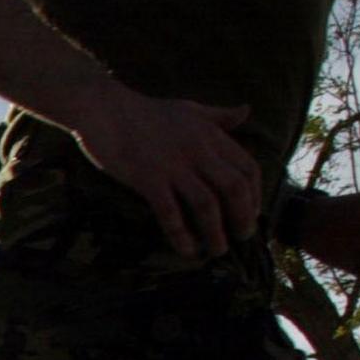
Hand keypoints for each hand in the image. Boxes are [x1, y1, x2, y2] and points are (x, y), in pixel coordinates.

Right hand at [71, 89, 259, 259]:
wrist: (104, 108)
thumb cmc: (145, 110)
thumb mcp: (189, 109)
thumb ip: (219, 116)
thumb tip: (247, 110)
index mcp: (211, 135)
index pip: (247, 168)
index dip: (256, 195)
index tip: (252, 215)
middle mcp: (197, 151)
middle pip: (233, 189)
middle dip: (243, 218)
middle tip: (240, 238)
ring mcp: (172, 166)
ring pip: (206, 205)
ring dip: (215, 233)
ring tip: (216, 250)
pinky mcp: (147, 179)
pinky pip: (170, 213)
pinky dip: (181, 235)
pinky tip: (185, 250)